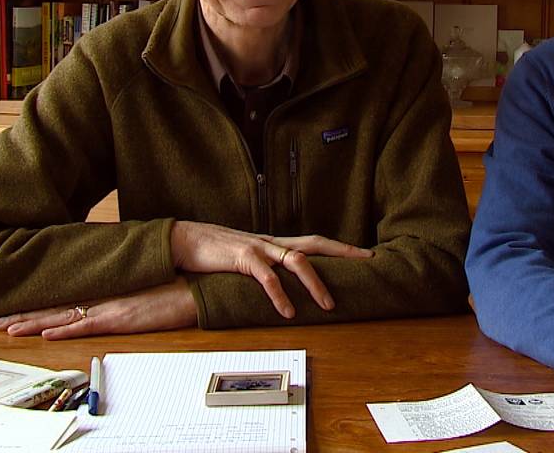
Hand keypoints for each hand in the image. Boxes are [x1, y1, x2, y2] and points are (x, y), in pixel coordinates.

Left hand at [0, 279, 196, 339]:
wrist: (198, 284)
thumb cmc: (176, 285)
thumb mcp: (144, 287)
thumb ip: (123, 291)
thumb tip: (107, 295)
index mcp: (107, 289)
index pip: (66, 298)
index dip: (38, 304)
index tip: (14, 307)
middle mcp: (104, 296)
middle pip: (57, 307)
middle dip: (25, 315)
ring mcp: (111, 307)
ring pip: (64, 317)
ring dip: (34, 324)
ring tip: (8, 328)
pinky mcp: (123, 318)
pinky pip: (88, 326)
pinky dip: (65, 330)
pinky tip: (46, 334)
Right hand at [170, 221, 372, 318]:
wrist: (186, 240)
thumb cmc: (216, 253)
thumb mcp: (248, 260)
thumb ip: (267, 268)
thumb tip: (286, 285)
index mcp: (276, 243)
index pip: (315, 242)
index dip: (341, 248)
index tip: (364, 254)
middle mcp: (272, 242)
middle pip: (315, 245)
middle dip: (342, 253)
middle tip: (367, 262)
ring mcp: (259, 247)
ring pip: (297, 261)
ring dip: (315, 284)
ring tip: (328, 306)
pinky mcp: (242, 257)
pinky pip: (266, 277)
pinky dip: (279, 295)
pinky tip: (287, 312)